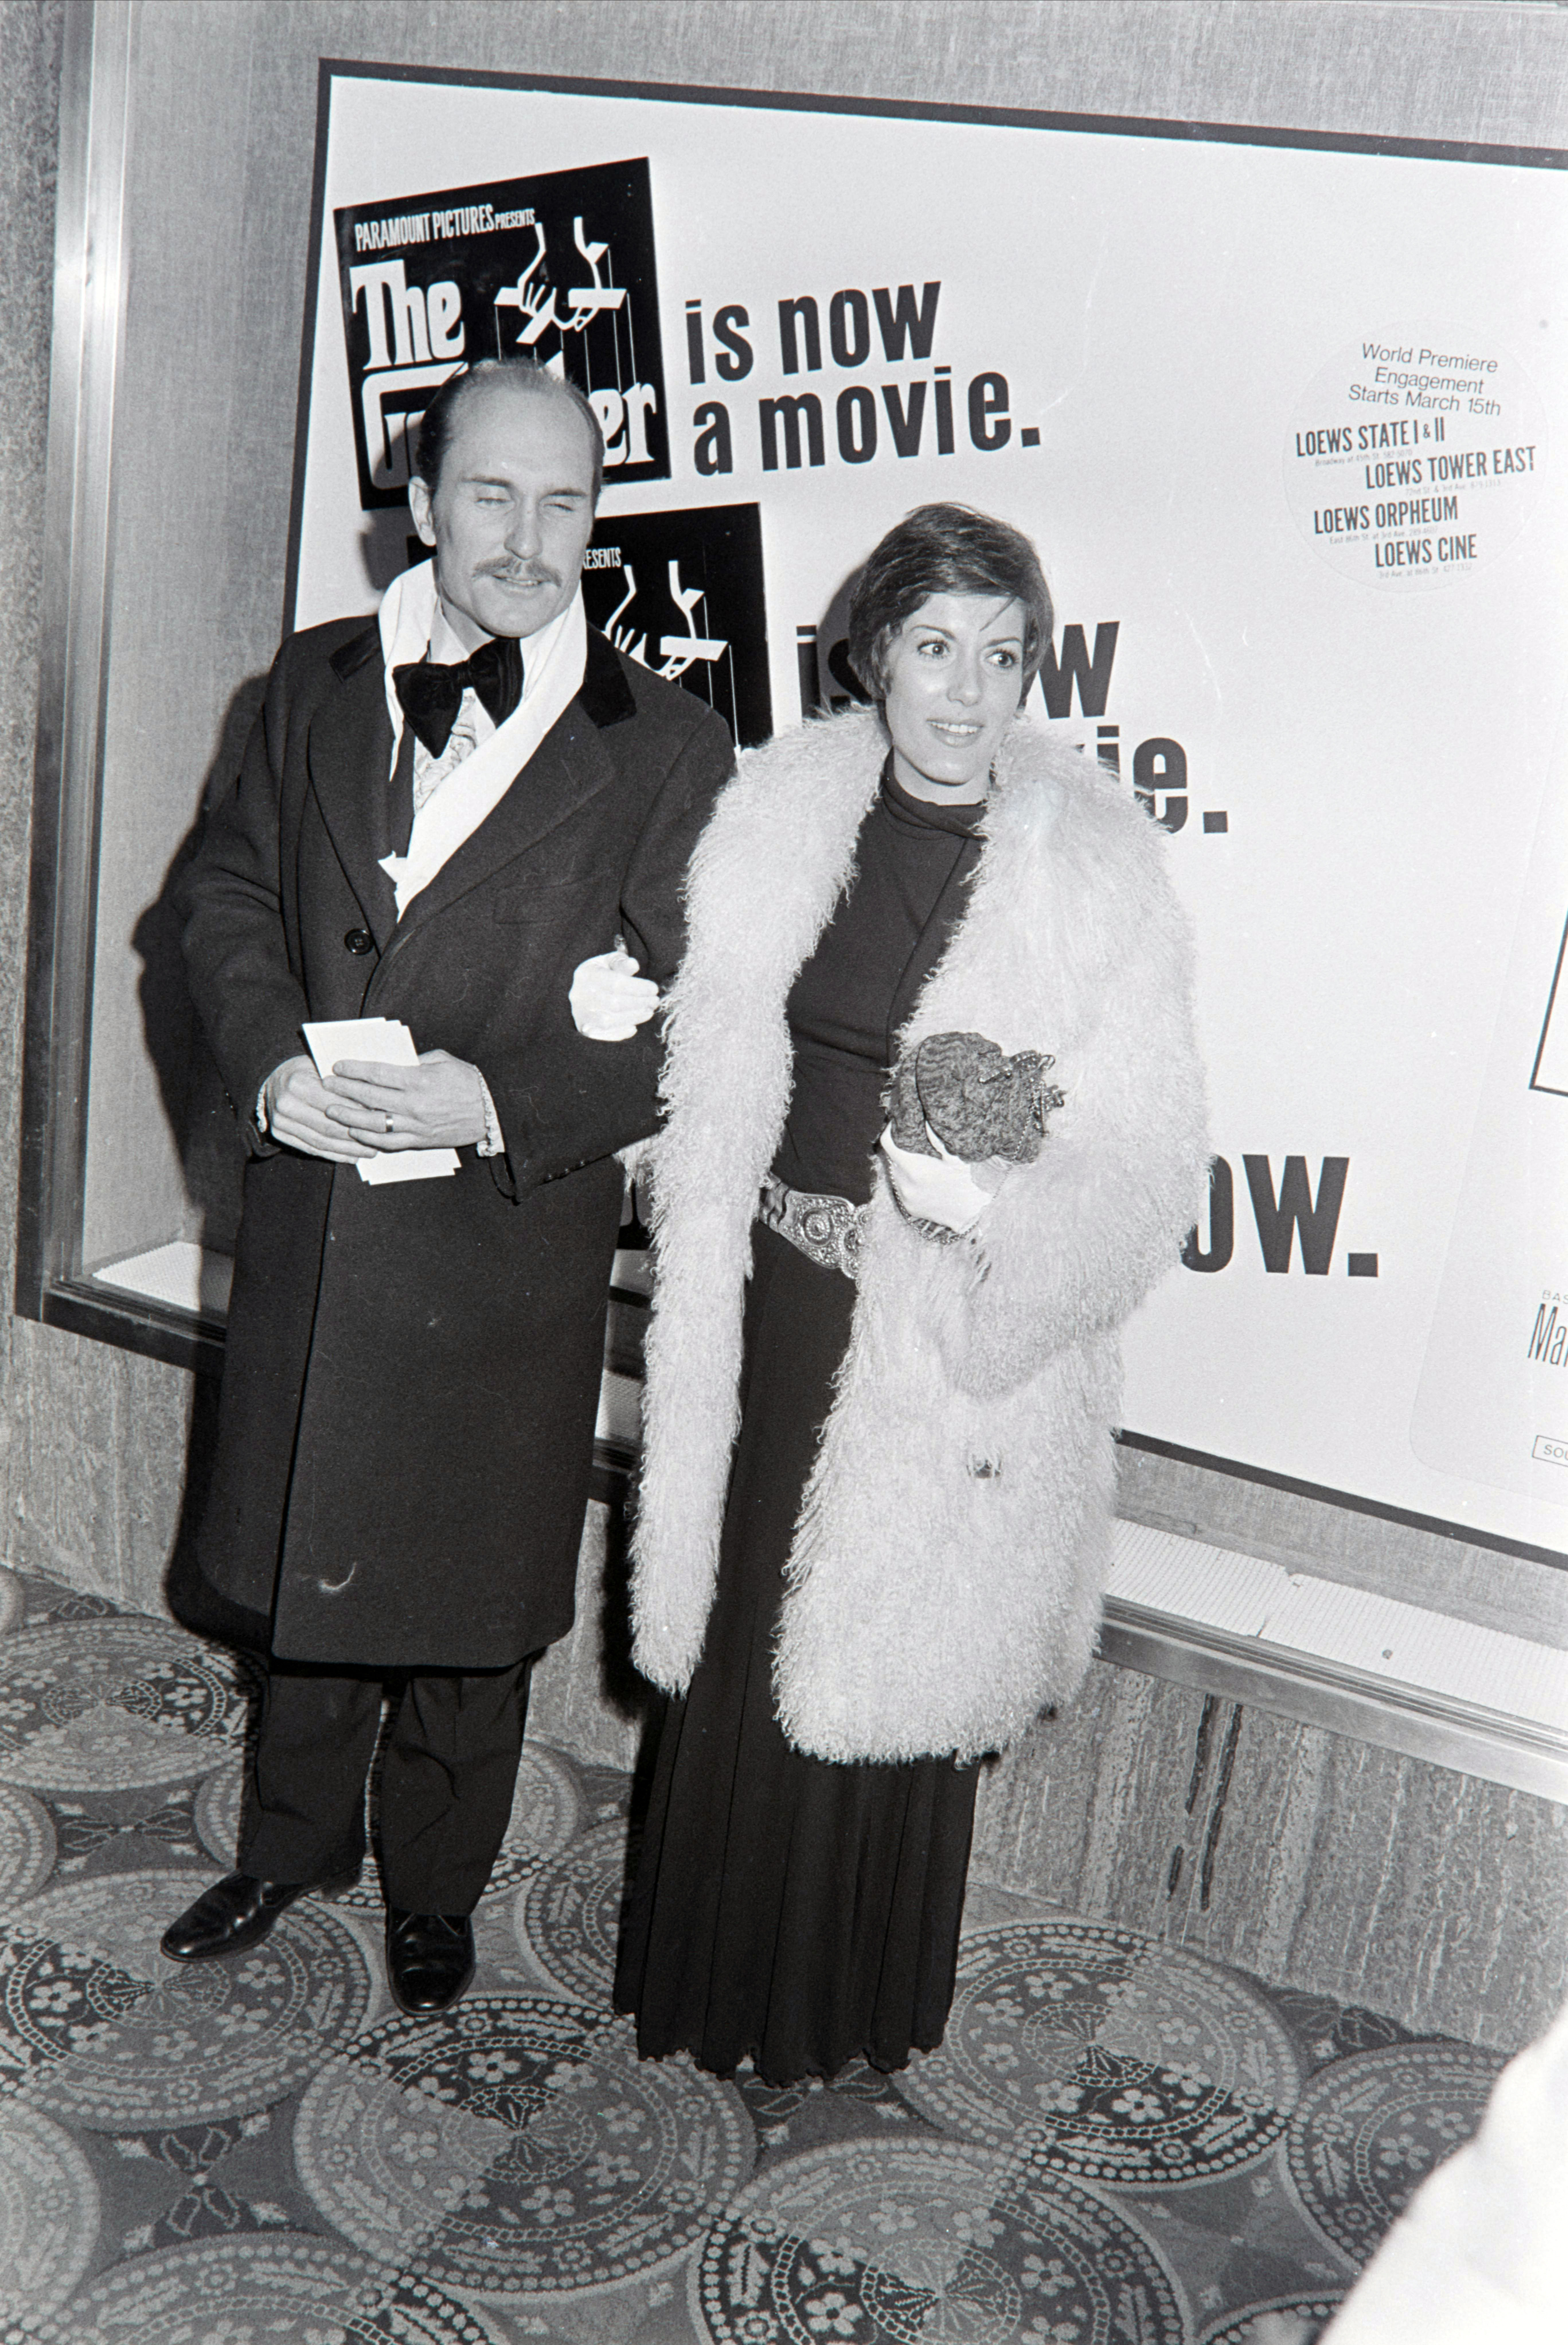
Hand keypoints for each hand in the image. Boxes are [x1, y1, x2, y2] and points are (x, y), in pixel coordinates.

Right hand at [262, 1055, 378, 1161]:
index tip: (379, 1120)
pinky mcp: (279, 1135)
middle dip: (356, 1137)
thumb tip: (373, 1107)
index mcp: (298, 1084)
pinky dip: (333, 1155)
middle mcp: (286, 1104)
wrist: (274, 1078)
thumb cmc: (306, 1070)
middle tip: (378, 1141)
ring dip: (347, 1150)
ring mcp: (280, 1122)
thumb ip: (343, 1085)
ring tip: (369, 1152)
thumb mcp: (324, 1068)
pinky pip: (311, 1149)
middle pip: (328, 1127)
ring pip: (321, 1142)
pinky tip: (351, 1158)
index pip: (335, 1105)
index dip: (359, 1114)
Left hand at [320, 1048, 486, 1148]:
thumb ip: (415, 1061)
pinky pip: (389, 1143)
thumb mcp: (443, 1061)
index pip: (378, 1073)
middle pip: (370, 1097)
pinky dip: (369, 1140)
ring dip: (349, 1117)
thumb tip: (391, 1063)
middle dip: (344, 1090)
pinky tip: (356, 1134)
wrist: (491, 1112)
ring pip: (374, 1123)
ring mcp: (415, 1125)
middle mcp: (414, 1104)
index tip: (338, 1066)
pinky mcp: (420, 1141)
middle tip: (326, 1085)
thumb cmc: (468, 1082)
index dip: (354, 1069)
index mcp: (419, 1080)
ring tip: (332, 1111)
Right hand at [570, 948, 659, 1040]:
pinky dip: (619, 1033)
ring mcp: (580, 1014)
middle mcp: (580, 996)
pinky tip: (633, 1028)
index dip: (638, 987)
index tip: (654, 989)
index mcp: (586, 975)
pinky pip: (602, 1035)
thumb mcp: (606, 963)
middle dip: (639, 1003)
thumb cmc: (597, 975)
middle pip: (614, 1003)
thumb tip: (633, 964)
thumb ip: (620, 962)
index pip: (616, 983)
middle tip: (654, 1001)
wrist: (576, 992)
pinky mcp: (583, 1029)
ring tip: (648, 1012)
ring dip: (633, 1017)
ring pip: (609, 1021)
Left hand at [879, 1123, 1008, 1233]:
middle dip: (900, 1148)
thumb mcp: (954, 1158)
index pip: (888, 1144)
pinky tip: (923, 1179)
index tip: (898, 1125)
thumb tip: (924, 1120)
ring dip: (903, 1165)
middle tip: (912, 1142)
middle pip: (891, 1158)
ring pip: (895, 1173)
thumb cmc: (965, 1183)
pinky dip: (908, 1181)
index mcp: (914, 1169)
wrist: (969, 1215)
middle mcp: (904, 1184)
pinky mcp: (907, 1207)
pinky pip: (901, 1187)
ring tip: (920, 1162)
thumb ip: (936, 1139)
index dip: (891, 1131)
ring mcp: (904, 1197)